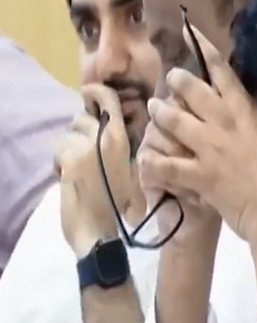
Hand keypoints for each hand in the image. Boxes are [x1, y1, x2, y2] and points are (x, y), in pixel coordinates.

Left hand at [54, 84, 135, 257]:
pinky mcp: (69, 159)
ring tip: (80, 171)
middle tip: (89, 156)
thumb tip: (113, 127)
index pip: (108, 100)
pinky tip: (70, 180)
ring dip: (69, 151)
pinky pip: (58, 151)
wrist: (102, 231)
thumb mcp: (132, 173)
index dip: (96, 92)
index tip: (89, 94)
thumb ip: (122, 147)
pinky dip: (60, 164)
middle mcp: (105, 137)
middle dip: (81, 134)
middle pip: (82, 118)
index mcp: (124, 139)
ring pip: (68, 135)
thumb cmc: (121, 207)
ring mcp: (86, 147)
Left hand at [139, 25, 256, 312]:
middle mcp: (226, 126)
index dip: (205, 51)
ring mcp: (210, 150)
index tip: (190, 32)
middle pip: (192, 91)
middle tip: (170, 81)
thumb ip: (254, 128)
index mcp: (248, 117)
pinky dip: (152, 163)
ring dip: (160, 114)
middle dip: (177, 82)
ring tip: (154, 111)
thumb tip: (244, 118)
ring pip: (173, 121)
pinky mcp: (198, 176)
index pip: (224, 75)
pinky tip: (145, 161)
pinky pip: (166, 165)